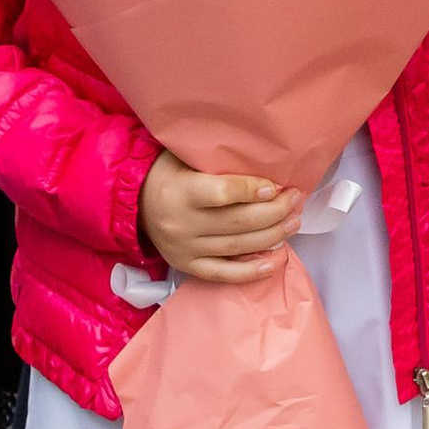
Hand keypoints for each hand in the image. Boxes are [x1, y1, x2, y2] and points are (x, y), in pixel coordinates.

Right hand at [138, 152, 302, 284]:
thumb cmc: (168, 173)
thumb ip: (216, 159)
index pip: (222, 193)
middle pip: (237, 222)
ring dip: (271, 237)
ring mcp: (185, 249)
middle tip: (295, 201)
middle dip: (273, 212)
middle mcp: (182, 224)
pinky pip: (224, 273)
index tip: (275, 186)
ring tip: (293, 223)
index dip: (252, 190)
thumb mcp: (184, 155)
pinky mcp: (187, 266)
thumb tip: (262, 160)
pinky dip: (252, 271)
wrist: (134, 203)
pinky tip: (276, 261)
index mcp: (180, 192)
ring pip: (237, 247)